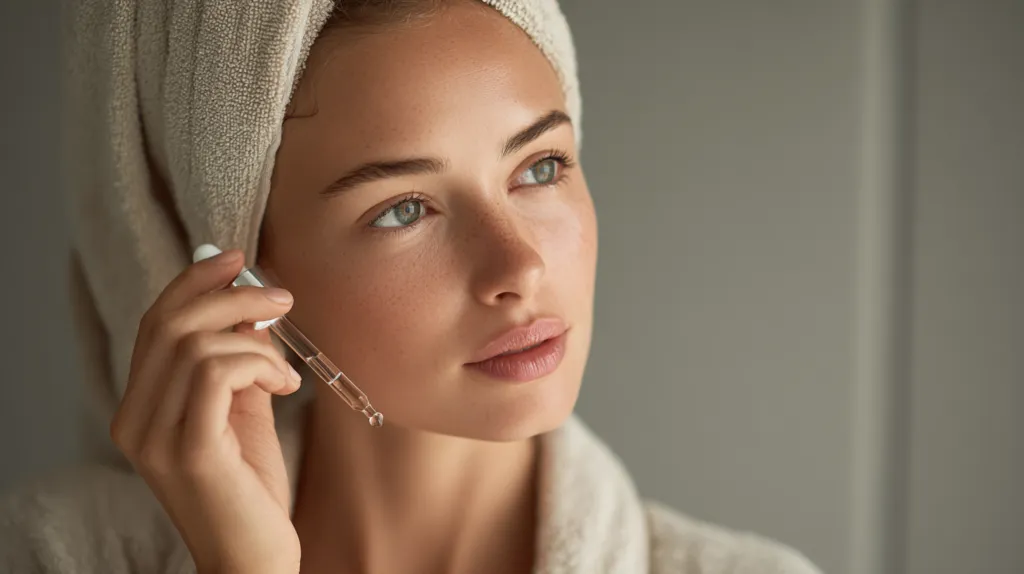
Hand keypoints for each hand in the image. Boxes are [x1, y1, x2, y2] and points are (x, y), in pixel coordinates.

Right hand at [110, 249, 302, 573]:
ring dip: (256, 342)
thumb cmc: (250, 485)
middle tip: (282, 299)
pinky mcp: (189, 451)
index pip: (155, 323)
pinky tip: (284, 387)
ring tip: (286, 371)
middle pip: (170, 323)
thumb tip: (250, 301)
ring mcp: (155, 438)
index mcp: (140, 407)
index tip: (237, 260)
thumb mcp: (241, 409)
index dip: (194, 283)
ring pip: (196, 344)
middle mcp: (134, 420)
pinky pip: (217, 374)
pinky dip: (260, 365)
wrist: (253, 557)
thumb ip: (237, 359)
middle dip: (231, 297)